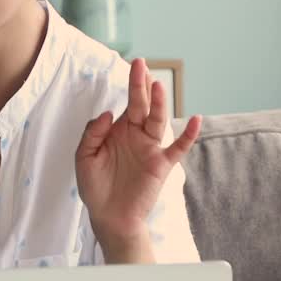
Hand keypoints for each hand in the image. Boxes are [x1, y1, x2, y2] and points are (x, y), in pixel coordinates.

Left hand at [75, 59, 201, 250]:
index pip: (127, 104)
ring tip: (157, 86)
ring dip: (159, 103)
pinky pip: (178, 148)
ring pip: (158, 121)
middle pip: (142, 105)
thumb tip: (108, 113)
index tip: (135, 64)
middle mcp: (137, 135)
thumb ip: (92, 133)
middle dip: (141, 85)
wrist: (109, 216)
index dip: (131, 85)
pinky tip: (196, 120)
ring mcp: (150, 148)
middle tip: (141, 64)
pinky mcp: (161, 165)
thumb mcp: (84, 157)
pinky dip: (189, 135)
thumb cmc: (95, 186)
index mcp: (119, 130)